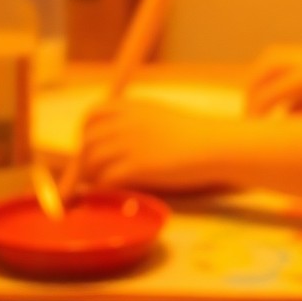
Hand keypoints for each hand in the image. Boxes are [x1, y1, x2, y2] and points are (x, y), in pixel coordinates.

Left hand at [76, 98, 228, 192]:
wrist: (216, 145)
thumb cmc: (194, 134)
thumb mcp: (160, 117)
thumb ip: (135, 123)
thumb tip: (114, 141)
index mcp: (133, 107)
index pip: (92, 115)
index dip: (86, 133)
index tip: (90, 147)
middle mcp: (127, 122)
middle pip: (88, 140)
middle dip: (85, 160)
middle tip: (93, 174)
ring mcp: (131, 143)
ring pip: (92, 160)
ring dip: (91, 176)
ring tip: (101, 186)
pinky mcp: (138, 166)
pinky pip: (106, 178)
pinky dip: (103, 188)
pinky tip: (111, 193)